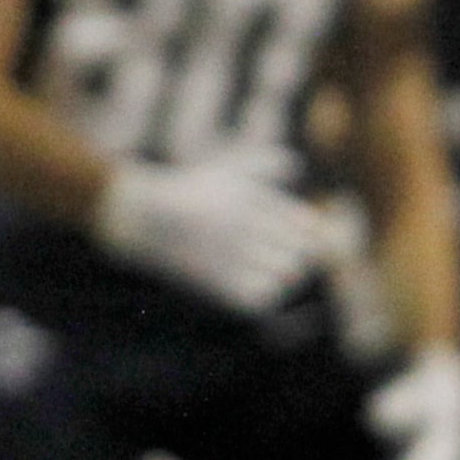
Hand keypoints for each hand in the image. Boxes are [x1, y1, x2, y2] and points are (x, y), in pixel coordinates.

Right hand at [91, 159, 345, 314]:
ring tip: (263, 267)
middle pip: (302, 251)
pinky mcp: (222, 286)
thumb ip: (267, 162)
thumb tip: (296, 164)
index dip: (309, 232)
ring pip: (287, 274)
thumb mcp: (230, 169)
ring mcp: (234, 257)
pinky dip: (263, 293)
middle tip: (276, 252)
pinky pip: (264, 297)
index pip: (308, 225)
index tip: (298, 235)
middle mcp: (247, 227)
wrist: (150, 221)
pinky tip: (248, 283)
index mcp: (254, 201)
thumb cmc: (194, 192)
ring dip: (281, 273)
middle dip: (296, 252)